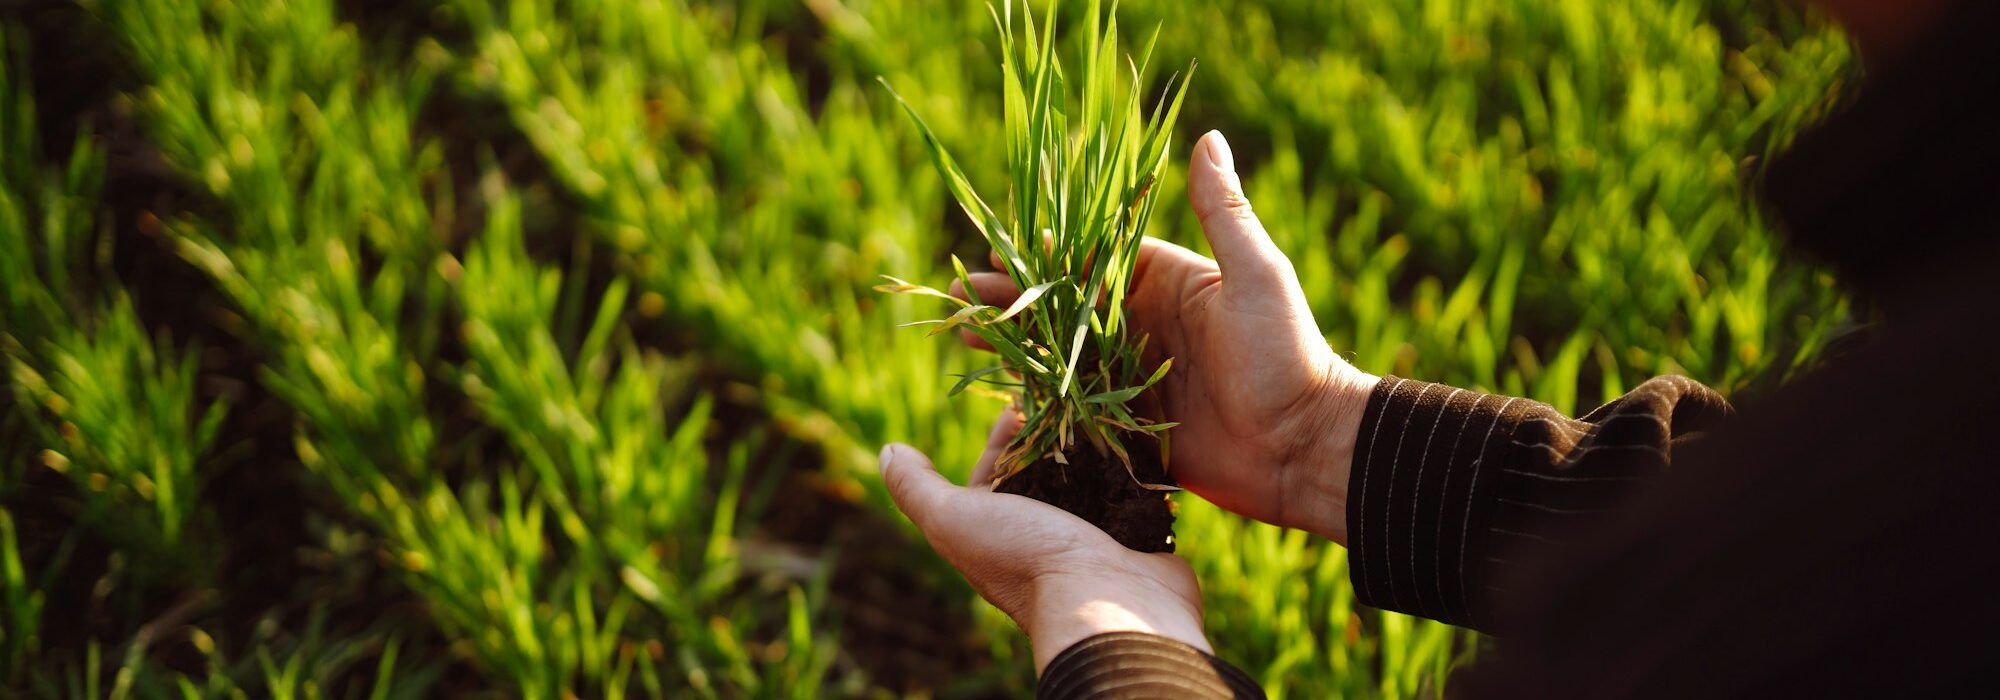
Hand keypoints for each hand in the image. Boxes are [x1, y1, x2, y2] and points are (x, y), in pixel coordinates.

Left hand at [880, 409, 1208, 672]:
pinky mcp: (1134, 534)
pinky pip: (1131, 489)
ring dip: (1093, 443)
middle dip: (1050, 433)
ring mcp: (1090, 538)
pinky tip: (1136, 435)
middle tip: (1066, 396)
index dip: (1002, 436)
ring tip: (1101, 406)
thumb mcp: (953, 519)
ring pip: (1089, 478)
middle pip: (1043, 472)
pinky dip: (1131, 463)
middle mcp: (1041, 537)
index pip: (992, 472)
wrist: (1108, 602)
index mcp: (996, 533)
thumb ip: (917, 488)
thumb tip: (890, 452)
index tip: (1020, 401)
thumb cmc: (1024, 557)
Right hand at [952, 130, 1376, 543]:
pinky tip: (994, 388)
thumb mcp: (1256, 276)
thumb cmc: (1288, 355)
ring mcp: (1135, 376)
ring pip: (1060, 353)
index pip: (1096, 258)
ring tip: (962, 332)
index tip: (1001, 244)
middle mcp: (1145, 326)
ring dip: (1013, 342)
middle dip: (1014, 296)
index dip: (1049, 252)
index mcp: (1169, 284)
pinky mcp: (1132, 425)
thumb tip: (1209, 138)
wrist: (1305, 449)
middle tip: (962, 290)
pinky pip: (1076, 406)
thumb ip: (1225, 212)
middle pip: (1065, 305)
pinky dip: (1037, 396)